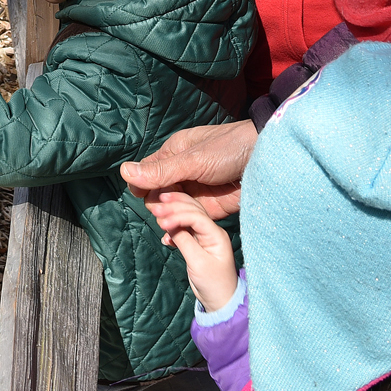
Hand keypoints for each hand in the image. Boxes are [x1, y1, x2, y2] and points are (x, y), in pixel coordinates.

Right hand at [119, 119, 258, 219]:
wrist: (267, 161)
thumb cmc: (229, 150)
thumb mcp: (193, 160)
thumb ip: (161, 172)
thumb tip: (124, 172)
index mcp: (174, 154)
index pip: (146, 174)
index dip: (144, 187)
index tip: (152, 195)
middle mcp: (181, 173)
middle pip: (156, 195)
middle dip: (159, 205)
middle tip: (168, 209)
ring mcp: (195, 192)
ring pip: (171, 210)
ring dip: (169, 218)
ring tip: (174, 224)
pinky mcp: (209, 209)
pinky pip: (188, 221)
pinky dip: (179, 231)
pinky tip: (174, 240)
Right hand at [146, 190, 239, 310]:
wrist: (220, 301)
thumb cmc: (213, 284)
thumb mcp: (197, 263)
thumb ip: (184, 241)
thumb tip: (169, 225)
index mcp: (216, 235)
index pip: (196, 216)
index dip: (177, 215)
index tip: (161, 221)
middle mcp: (212, 232)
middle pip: (192, 211)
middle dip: (173, 207)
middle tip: (154, 207)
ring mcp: (205, 237)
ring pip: (187, 217)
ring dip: (172, 214)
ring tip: (156, 213)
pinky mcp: (198, 244)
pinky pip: (184, 230)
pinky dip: (173, 230)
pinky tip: (165, 237)